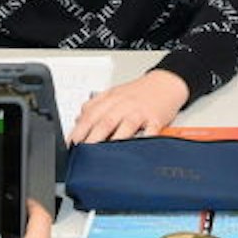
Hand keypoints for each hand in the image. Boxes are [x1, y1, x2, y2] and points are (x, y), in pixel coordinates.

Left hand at [70, 69, 188, 143]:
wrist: (166, 83)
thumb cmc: (140, 91)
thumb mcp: (114, 93)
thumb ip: (95, 105)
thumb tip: (78, 120)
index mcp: (112, 99)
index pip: (91, 114)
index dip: (79, 130)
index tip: (71, 144)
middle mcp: (124, 105)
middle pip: (105, 121)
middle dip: (92, 139)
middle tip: (83, 154)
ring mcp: (140, 113)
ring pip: (125, 126)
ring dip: (113, 140)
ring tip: (103, 155)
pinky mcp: (156, 120)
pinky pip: (150, 131)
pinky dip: (143, 140)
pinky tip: (136, 149)